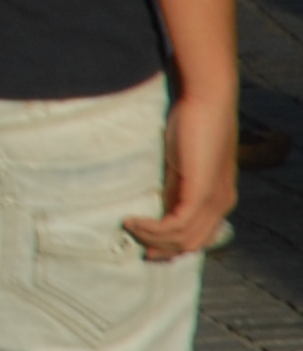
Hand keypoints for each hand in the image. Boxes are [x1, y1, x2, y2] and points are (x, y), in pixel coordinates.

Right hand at [130, 84, 237, 260]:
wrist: (207, 101)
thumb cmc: (193, 122)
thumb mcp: (184, 160)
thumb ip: (176, 182)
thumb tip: (159, 202)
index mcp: (220, 196)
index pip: (200, 235)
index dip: (174, 245)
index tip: (148, 246)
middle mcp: (222, 204)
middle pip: (192, 243)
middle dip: (163, 249)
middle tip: (138, 247)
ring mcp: (214, 200)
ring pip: (184, 238)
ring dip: (153, 238)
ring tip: (129, 226)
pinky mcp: (201, 193)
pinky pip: (177, 225)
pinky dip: (153, 229)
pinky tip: (133, 220)